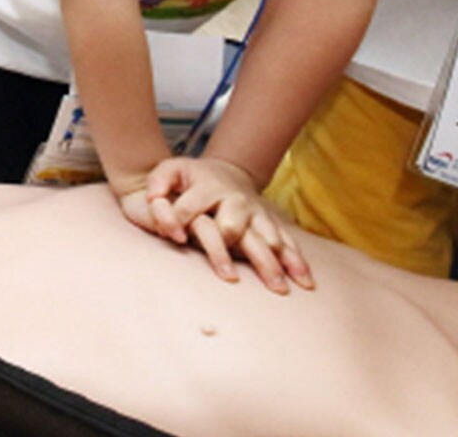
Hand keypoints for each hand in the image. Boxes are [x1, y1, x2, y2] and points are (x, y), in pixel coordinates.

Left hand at [141, 156, 313, 292]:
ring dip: (274, 263)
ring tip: (278, 287)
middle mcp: (236, 201)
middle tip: (228, 277)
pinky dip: (297, 261)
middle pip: (232, 227)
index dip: (178, 220)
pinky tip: (305, 281)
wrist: (222, 172)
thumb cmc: (189, 177)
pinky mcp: (269, 223)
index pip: (190, 208)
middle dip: (229, 249)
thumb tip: (152, 201)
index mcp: (208, 187)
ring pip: (267, 238)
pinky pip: (286, 242)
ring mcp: (256, 213)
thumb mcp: (169, 171)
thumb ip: (158, 183)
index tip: (173, 238)